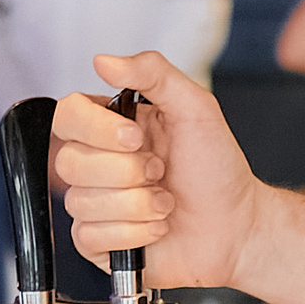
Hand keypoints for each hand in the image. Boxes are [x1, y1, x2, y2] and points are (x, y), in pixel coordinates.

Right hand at [52, 50, 263, 288]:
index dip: (95, 129)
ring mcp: (95, 203)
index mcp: (113, 126)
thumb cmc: (218, 169)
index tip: (135, 137)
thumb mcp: (196, 108)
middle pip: (70, 162)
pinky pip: (90, 236)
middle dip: (127, 172)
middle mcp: (98, 162)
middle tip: (162, 171)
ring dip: (138, 205)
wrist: (236, 227)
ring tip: (166, 203)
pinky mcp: (98, 242)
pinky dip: (133, 233)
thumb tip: (103, 61)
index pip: (68, 115)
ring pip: (81, 202)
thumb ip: (153, 74)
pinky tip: (157, 227)